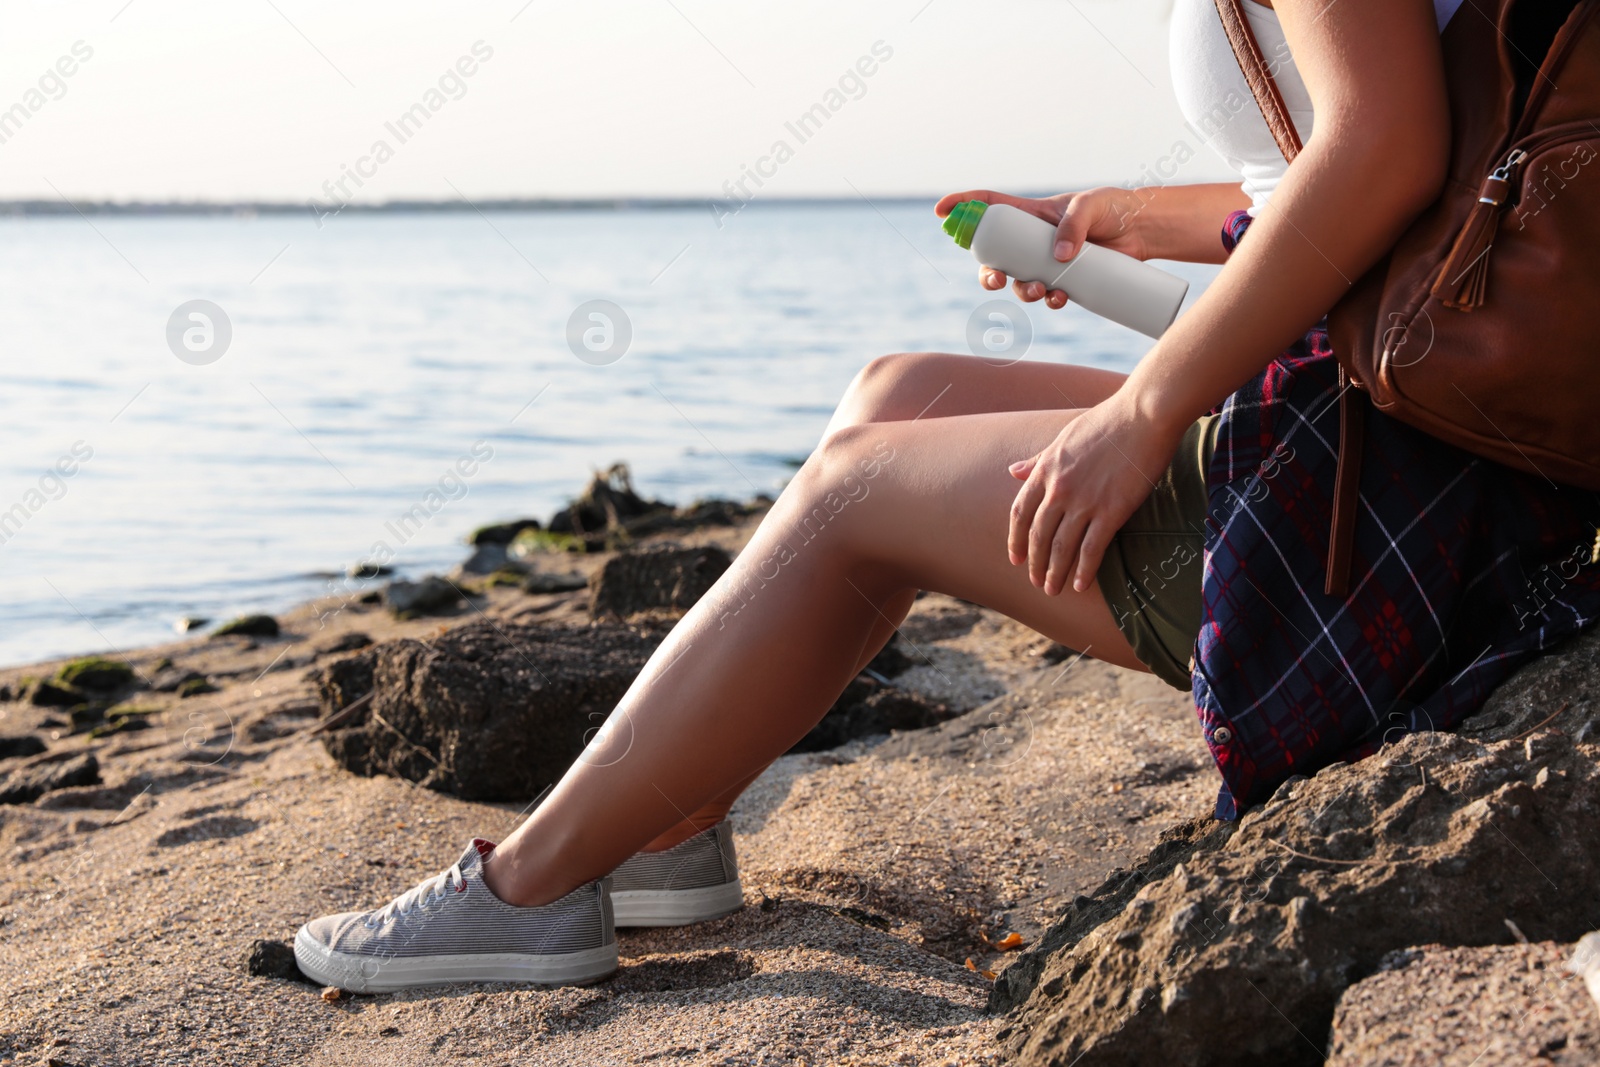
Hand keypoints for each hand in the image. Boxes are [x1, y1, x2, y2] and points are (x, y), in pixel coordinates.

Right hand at [935, 187, 1148, 309]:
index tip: (940, 212)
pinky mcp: (1066, 280)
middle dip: (986, 272)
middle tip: (993, 280)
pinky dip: (1048, 301)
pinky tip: (1059, 299)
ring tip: (1038, 292)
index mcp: (1031, 214)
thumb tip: (1058, 258)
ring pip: (1019, 281)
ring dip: (1021, 291)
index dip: (963, 206)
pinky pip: (1047, 295)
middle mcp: (1033, 239)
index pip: (989, 206)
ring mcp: (1047, 261)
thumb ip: (1073, 225)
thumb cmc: (1114, 208)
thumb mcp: (1091, 205)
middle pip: (995, 256)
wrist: (1142, 231)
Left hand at [1006, 391, 1184, 595]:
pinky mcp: (1112, 510)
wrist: (1144, 414)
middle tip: (1036, 582)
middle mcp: (1059, 489)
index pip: (1021, 513)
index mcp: (1046, 470)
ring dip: (1055, 572)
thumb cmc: (1107, 421)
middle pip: (1038, 535)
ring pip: (1061, 547)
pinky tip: (1081, 586)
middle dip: (1034, 562)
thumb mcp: (1064, 437)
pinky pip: (1092, 548)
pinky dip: (1084, 570)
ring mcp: (1084, 501)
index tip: (1014, 558)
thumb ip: (1039, 460)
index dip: (1015, 539)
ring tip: (1052, 590)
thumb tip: (1013, 471)